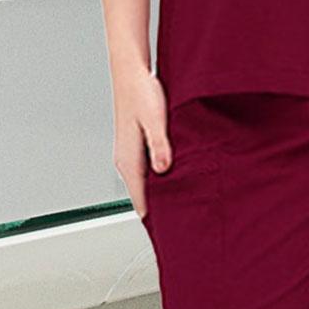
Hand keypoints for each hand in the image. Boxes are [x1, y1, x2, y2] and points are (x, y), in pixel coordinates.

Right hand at [113, 67, 170, 218]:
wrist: (131, 72)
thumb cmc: (141, 92)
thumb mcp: (155, 119)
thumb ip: (160, 146)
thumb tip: (164, 170)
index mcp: (128, 160)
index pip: (140, 202)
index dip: (154, 220)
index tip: (168, 235)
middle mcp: (126, 161)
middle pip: (143, 197)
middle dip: (160, 211)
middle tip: (182, 225)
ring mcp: (130, 154)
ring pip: (146, 184)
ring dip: (161, 195)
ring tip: (182, 207)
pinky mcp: (136, 147)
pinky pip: (148, 172)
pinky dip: (160, 180)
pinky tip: (175, 180)